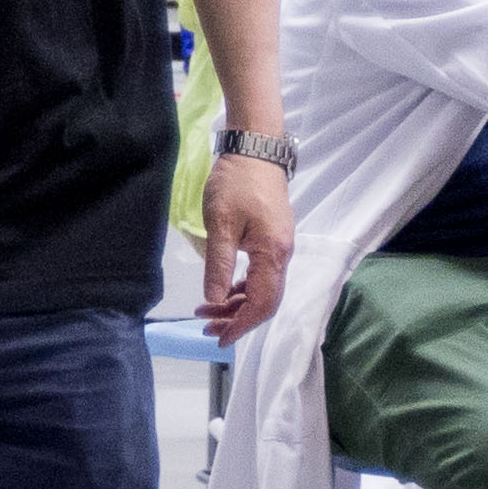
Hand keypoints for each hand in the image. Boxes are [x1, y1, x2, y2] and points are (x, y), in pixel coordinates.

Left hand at [198, 149, 295, 335]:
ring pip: (262, 289)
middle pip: (265, 301)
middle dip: (236, 318)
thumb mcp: (221, 224)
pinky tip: (223, 291)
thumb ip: (219, 265)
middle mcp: (283, 255)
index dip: (240, 325)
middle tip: (205, 325)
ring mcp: (280, 248)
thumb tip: (214, 298)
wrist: (255, 151)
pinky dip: (242, 288)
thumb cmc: (236, 184)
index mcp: (273, 254)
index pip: (261, 303)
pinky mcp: (273, 240)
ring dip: (236, 304)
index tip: (218, 338)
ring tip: (206, 309)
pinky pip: (261, 275)